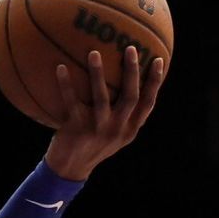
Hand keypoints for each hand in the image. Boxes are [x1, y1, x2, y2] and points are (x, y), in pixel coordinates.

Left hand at [43, 45, 164, 179]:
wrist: (69, 169)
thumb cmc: (92, 145)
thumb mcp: (114, 135)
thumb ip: (123, 115)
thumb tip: (129, 82)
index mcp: (129, 129)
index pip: (148, 103)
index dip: (155, 82)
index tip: (158, 59)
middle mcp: (117, 129)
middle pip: (130, 96)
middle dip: (132, 71)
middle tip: (130, 48)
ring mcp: (96, 129)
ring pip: (101, 97)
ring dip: (98, 74)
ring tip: (94, 52)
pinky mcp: (76, 129)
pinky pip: (71, 102)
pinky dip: (65, 84)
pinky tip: (60, 67)